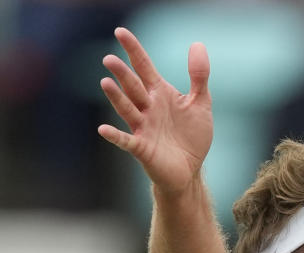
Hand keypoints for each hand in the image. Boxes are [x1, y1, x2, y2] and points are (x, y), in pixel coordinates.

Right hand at [98, 27, 211, 194]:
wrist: (190, 169)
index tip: (120, 32)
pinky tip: (103, 129)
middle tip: (110, 59)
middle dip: (122, 74)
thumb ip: (199, 76)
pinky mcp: (142, 148)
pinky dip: (115, 136)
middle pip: (133, 87)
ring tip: (105, 82)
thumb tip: (197, 44)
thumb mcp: (200, 103)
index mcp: (160, 94)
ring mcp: (143, 128)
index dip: (133, 50)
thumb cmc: (192, 136)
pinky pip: (127, 141)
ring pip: (127, 109)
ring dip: (116, 97)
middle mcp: (147, 108)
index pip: (144, 67)